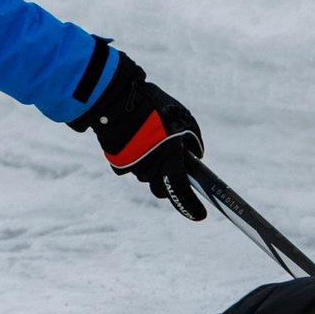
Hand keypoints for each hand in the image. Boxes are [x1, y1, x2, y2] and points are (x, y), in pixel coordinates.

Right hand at [70, 54, 206, 219]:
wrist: (115, 98)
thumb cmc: (154, 107)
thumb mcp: (184, 120)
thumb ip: (193, 141)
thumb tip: (195, 156)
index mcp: (169, 159)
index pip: (181, 191)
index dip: (190, 207)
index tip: (200, 215)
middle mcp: (149, 168)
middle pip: (161, 188)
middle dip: (168, 180)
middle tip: (171, 165)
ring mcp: (131, 166)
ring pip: (145, 175)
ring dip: (151, 164)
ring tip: (151, 140)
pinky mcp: (117, 161)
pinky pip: (131, 166)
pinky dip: (136, 157)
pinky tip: (136, 139)